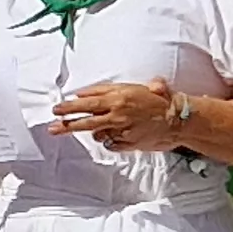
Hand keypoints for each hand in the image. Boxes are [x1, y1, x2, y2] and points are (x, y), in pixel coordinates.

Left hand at [54, 79, 190, 151]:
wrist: (179, 119)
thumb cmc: (158, 100)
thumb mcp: (132, 87)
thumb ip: (107, 89)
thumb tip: (83, 92)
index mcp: (117, 98)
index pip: (86, 103)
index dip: (69, 107)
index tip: (56, 109)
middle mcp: (117, 115)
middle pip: (85, 121)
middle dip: (67, 124)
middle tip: (53, 127)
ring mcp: (123, 131)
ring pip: (98, 134)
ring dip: (93, 131)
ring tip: (91, 129)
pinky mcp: (129, 144)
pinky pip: (111, 144)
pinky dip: (109, 141)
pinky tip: (113, 136)